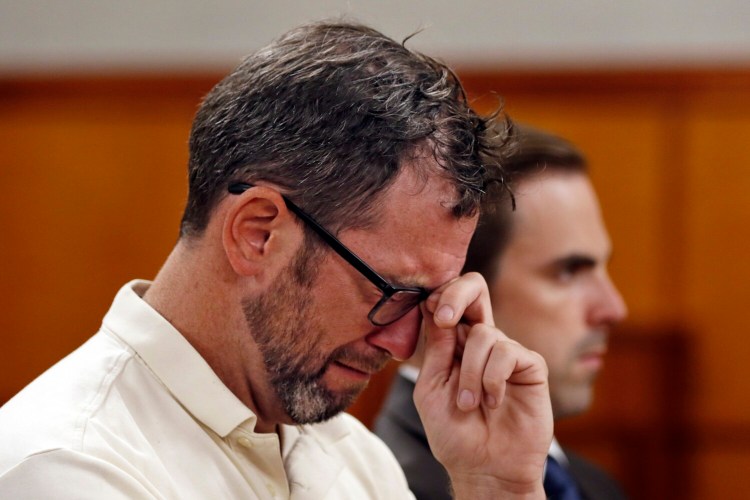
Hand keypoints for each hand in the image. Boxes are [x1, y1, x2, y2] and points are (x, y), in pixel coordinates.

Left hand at [413, 272, 552, 498]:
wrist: (484, 467)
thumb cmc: (453, 432)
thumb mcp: (431, 387)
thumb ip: (435, 348)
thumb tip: (433, 304)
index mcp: (452, 343)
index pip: (447, 300)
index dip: (438, 296)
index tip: (431, 315)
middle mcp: (480, 341)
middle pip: (475, 289)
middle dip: (457, 294)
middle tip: (444, 318)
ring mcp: (506, 351)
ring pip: (485, 334)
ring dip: (470, 373)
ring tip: (469, 403)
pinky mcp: (530, 366)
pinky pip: (507, 353)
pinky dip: (492, 380)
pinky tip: (493, 402)